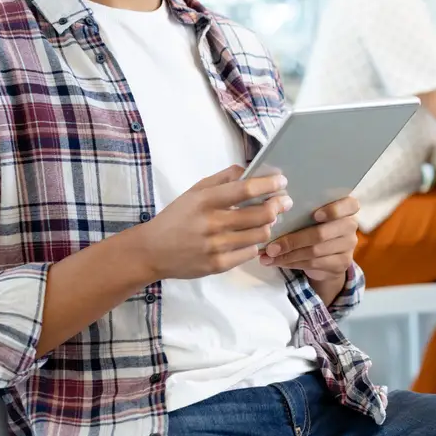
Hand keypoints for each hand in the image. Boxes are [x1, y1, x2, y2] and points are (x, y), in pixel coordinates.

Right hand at [137, 166, 290, 280]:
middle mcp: (211, 223)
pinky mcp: (217, 265)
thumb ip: (223, 178)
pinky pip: (250, 253)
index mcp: (205, 200)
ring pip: (260, 234)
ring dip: (268, 225)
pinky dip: (254, 244)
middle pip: (260, 214)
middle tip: (284, 202)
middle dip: (278, 206)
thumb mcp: (195, 191)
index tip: (282, 182)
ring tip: (266, 220)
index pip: (245, 189)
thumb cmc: (177, 217)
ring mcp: (215, 246)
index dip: (269, 185)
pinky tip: (249, 238)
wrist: (151, 251)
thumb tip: (250, 170)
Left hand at [261, 196, 359, 281]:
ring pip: (315, 251)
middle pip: (322, 233)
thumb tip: (271, 214)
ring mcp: (348, 246)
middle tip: (271, 247)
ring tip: (269, 256)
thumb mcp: (312, 216)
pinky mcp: (342, 263)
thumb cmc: (316, 226)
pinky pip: (314, 264)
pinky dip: (292, 263)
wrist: (329, 255)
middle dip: (293, 241)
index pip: (349, 205)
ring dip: (289, 255)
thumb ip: (301, 211)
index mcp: (347, 207)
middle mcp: (351, 225)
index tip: (315, 215)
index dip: (333, 210)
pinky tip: (278, 262)